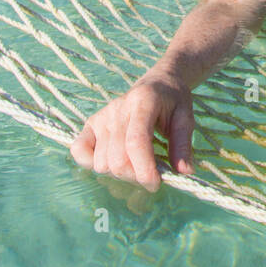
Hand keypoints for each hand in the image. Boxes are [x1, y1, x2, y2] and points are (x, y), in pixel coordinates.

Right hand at [69, 73, 194, 192]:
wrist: (158, 83)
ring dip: (120, 173)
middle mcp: (117, 108)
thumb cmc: (172, 101)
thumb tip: (184, 172)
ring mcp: (102, 116)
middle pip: (117, 159)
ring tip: (135, 163)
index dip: (145, 170)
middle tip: (151, 173)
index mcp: (143, 102)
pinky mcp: (91, 124)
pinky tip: (112, 160)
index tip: (157, 183)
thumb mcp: (186, 117)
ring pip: (101, 162)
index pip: (136, 142)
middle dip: (136, 176)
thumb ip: (183, 144)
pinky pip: (79, 151)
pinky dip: (91, 164)